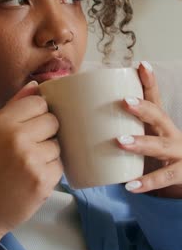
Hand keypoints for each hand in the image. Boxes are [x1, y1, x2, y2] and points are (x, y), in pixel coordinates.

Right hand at [0, 81, 62, 249]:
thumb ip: (14, 107)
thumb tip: (36, 86)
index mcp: (1, 122)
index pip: (39, 102)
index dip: (39, 114)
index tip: (31, 126)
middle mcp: (16, 137)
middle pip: (53, 121)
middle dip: (46, 134)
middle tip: (29, 148)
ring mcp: (31, 159)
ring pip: (58, 145)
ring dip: (48, 155)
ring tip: (28, 166)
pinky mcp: (42, 180)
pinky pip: (59, 166)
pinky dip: (50, 173)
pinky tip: (32, 179)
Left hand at [117, 61, 181, 198]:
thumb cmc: (156, 156)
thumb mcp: (144, 138)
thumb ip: (120, 130)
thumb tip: (77, 121)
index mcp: (160, 123)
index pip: (156, 99)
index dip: (149, 82)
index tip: (141, 65)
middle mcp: (171, 134)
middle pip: (160, 116)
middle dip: (144, 108)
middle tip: (124, 101)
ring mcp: (178, 154)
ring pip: (161, 146)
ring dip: (141, 143)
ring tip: (120, 142)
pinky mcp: (180, 174)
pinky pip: (164, 178)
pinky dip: (147, 183)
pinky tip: (130, 185)